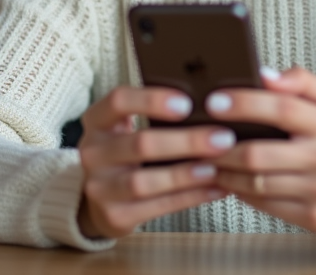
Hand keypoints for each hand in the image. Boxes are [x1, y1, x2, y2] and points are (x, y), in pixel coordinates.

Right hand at [76, 86, 229, 238]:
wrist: (103, 200)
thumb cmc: (129, 153)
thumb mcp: (129, 128)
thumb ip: (157, 115)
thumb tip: (212, 104)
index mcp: (97, 121)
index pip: (119, 101)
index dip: (152, 100)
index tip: (187, 103)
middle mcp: (92, 152)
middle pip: (140, 144)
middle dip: (186, 142)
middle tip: (223, 138)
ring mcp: (99, 187)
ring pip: (145, 181)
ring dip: (186, 174)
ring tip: (217, 167)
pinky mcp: (114, 215)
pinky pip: (156, 207)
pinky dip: (189, 197)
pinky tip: (214, 188)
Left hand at [207, 67, 315, 238]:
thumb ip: (303, 81)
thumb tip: (265, 74)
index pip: (280, 108)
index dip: (242, 103)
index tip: (213, 101)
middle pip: (258, 152)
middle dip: (220, 146)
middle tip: (199, 137)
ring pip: (255, 182)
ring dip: (224, 171)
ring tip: (206, 159)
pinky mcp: (313, 217)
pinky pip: (265, 203)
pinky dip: (240, 191)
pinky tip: (229, 180)